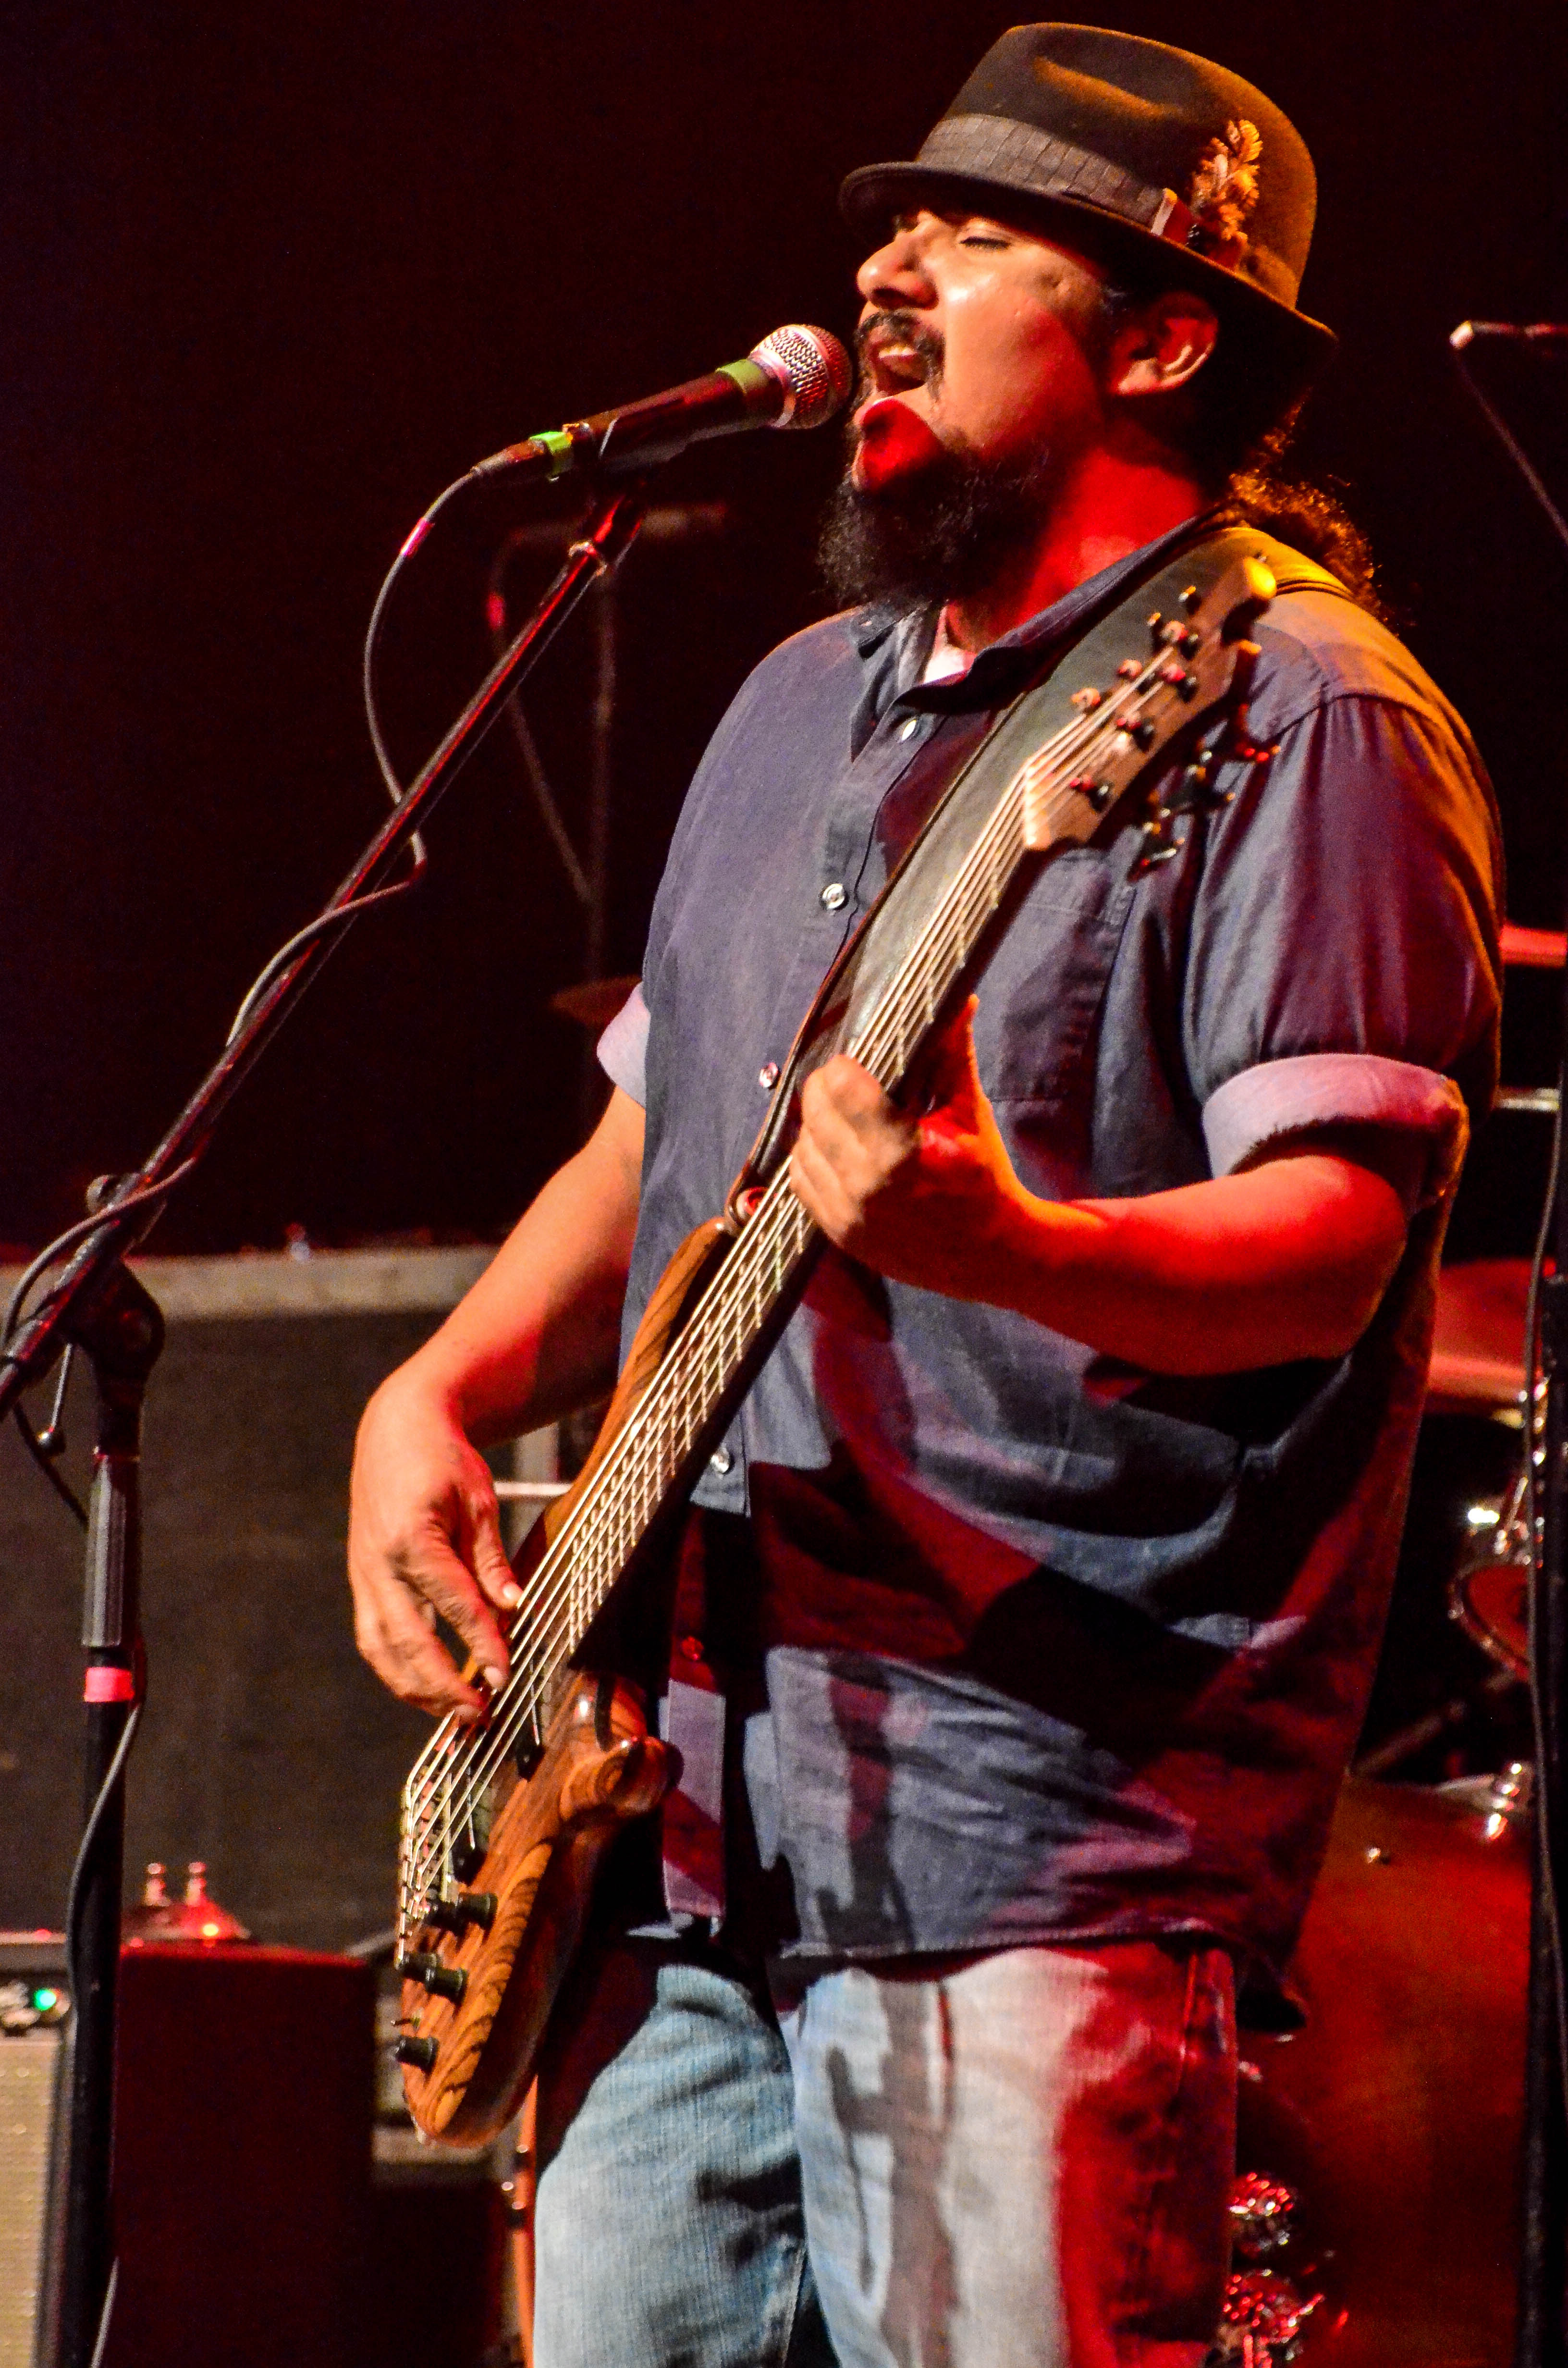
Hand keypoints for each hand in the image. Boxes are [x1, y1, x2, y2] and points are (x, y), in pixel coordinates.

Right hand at [347, 1369, 522, 1720]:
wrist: (395, 1431)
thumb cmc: (443, 1462)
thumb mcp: (478, 1501)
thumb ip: (491, 1560)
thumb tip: (511, 1608)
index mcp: (410, 1538)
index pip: (451, 1604)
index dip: (480, 1645)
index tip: (504, 1678)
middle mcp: (378, 1563)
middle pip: (408, 1639)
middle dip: (442, 1685)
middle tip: (479, 1715)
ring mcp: (363, 1575)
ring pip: (381, 1648)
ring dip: (414, 1688)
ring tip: (453, 1715)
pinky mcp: (361, 1581)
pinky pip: (373, 1636)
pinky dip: (396, 1668)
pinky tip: (425, 1688)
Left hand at [788, 997, 1030, 1299]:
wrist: (991, 1255)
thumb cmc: (984, 1179)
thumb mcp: (971, 1115)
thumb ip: (954, 1055)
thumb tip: (963, 999)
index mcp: (898, 1150)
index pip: (840, 1085)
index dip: (844, 1065)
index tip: (856, 1062)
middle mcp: (864, 1185)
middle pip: (814, 1110)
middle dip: (827, 1088)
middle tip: (846, 1083)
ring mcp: (846, 1215)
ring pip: (802, 1145)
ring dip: (816, 1124)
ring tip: (842, 1116)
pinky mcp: (838, 1236)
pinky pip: (800, 1183)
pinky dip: (812, 1160)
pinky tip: (835, 1150)